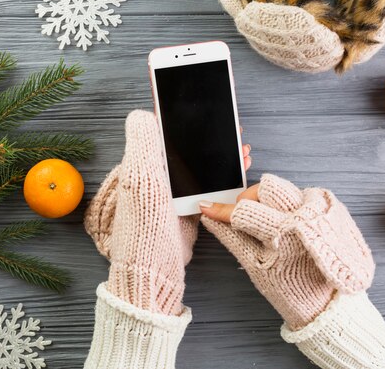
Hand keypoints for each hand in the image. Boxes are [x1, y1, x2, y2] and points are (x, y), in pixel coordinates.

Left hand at [84, 110, 250, 315]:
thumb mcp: (141, 179)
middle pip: (185, 148)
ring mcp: (171, 193)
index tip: (209, 111)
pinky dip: (223, 178)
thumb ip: (143, 144)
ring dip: (221, 157)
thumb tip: (143, 113)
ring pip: (199, 166)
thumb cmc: (146, 226)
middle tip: (234, 130)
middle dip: (210, 138)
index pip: (164, 132)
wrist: (155, 272)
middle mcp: (155, 176)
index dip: (184, 119)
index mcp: (142, 164)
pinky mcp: (185, 209)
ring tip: (243, 151)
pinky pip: (206, 186)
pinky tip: (239, 173)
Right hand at [200, 174, 374, 328]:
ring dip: (267, 200)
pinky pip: (298, 194)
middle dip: (249, 198)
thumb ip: (231, 237)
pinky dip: (285, 204)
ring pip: (283, 188)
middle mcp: (304, 217)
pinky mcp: (326, 210)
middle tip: (244, 216)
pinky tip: (284, 223)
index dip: (222, 209)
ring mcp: (318, 211)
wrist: (325, 302)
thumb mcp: (255, 266)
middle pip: (267, 188)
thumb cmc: (291, 289)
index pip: (244, 211)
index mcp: (285, 234)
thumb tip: (211, 219)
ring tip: (266, 222)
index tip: (208, 208)